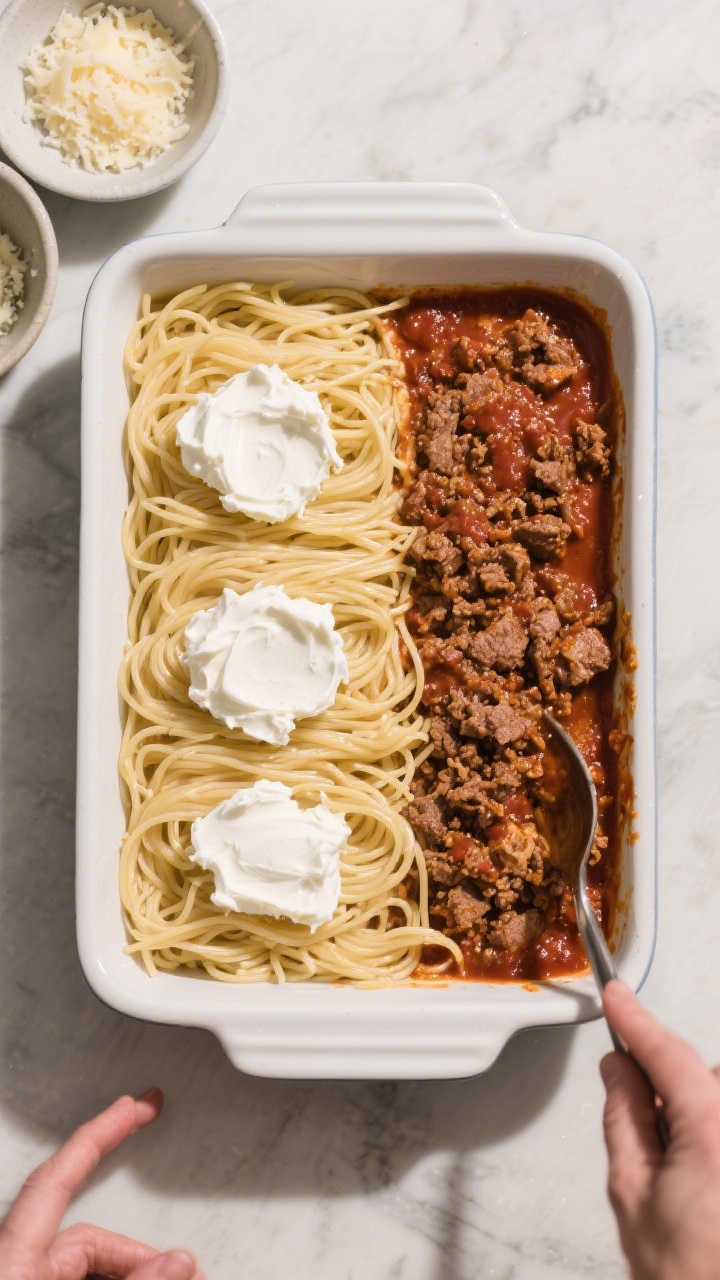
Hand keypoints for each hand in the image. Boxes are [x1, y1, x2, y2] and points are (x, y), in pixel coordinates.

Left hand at [0, 1089, 201, 1279]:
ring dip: (128, 1269)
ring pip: (79, 1261)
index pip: (60, 1173)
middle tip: (181, 1266)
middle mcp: (12, 1262)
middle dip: (137, 1247)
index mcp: (13, 1255)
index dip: (102, 1132)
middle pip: (84, 1234)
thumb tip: (177, 1262)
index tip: (135, 1105)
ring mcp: (18, 1279)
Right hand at [601, 980, 719, 1279]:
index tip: (618, 997)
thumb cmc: (687, 1277)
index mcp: (714, 1132)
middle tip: (654, 1145)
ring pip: (718, 1098)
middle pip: (703, 1077)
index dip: (636, 1021)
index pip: (670, 1054)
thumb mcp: (632, 1193)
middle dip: (673, 1093)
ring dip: (699, 1118)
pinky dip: (711, 1134)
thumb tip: (620, 1071)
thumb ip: (624, 1118)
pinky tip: (707, 1184)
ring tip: (690, 1184)